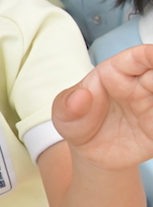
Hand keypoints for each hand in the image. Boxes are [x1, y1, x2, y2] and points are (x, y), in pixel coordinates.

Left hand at [54, 44, 152, 169]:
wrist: (90, 152)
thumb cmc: (78, 122)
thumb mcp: (63, 115)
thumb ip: (67, 105)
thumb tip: (81, 96)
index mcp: (114, 73)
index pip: (136, 58)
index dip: (148, 54)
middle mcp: (139, 86)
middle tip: (151, 83)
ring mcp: (151, 106)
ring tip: (150, 107)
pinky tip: (152, 122)